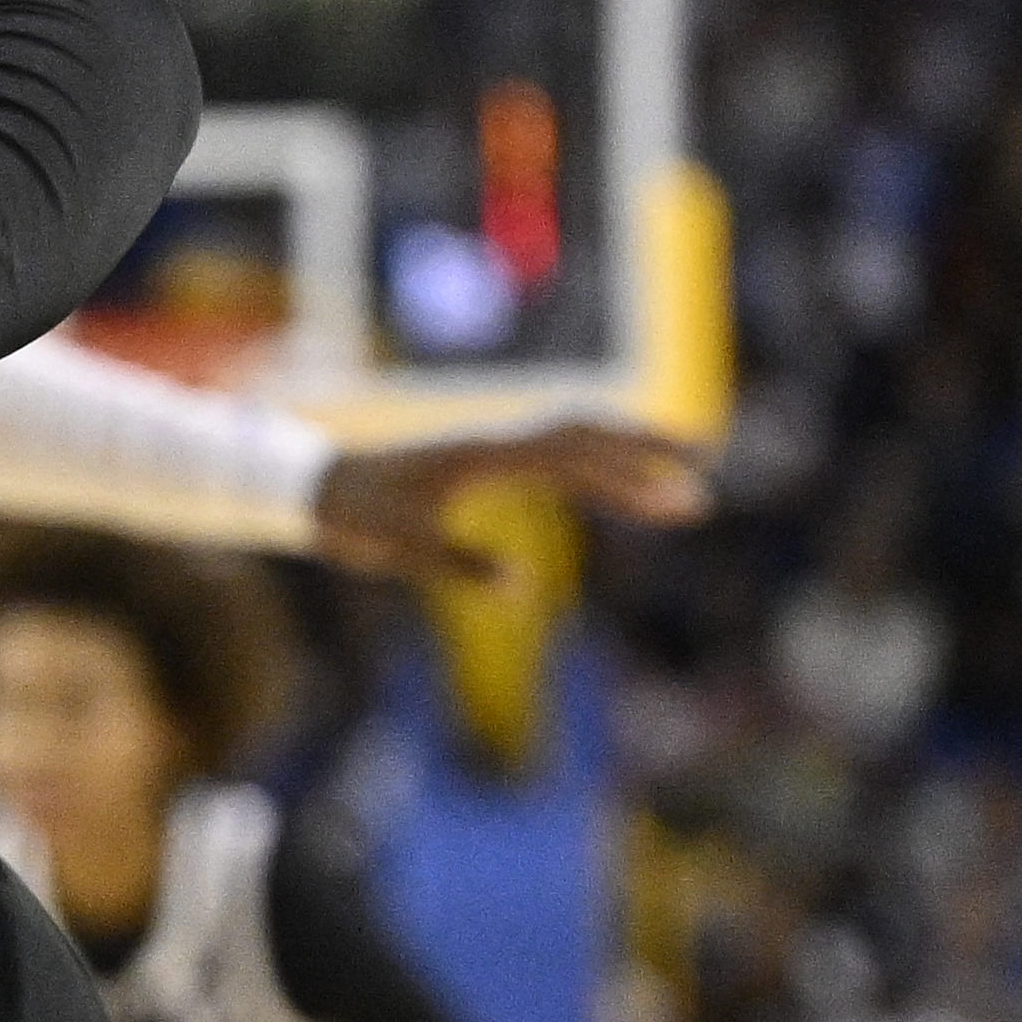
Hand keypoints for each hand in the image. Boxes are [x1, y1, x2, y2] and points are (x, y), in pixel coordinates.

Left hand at [313, 417, 713, 577]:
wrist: (317, 483)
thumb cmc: (357, 516)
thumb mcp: (401, 548)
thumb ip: (457, 564)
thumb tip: (521, 588)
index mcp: (484, 453)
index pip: (573, 449)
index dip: (629, 461)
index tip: (676, 479)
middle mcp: (497, 439)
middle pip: (588, 433)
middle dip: (648, 452)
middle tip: (703, 481)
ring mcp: (495, 446)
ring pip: (578, 445)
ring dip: (630, 465)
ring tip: (683, 497)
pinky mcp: (490, 459)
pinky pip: (556, 460)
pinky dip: (598, 473)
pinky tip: (628, 494)